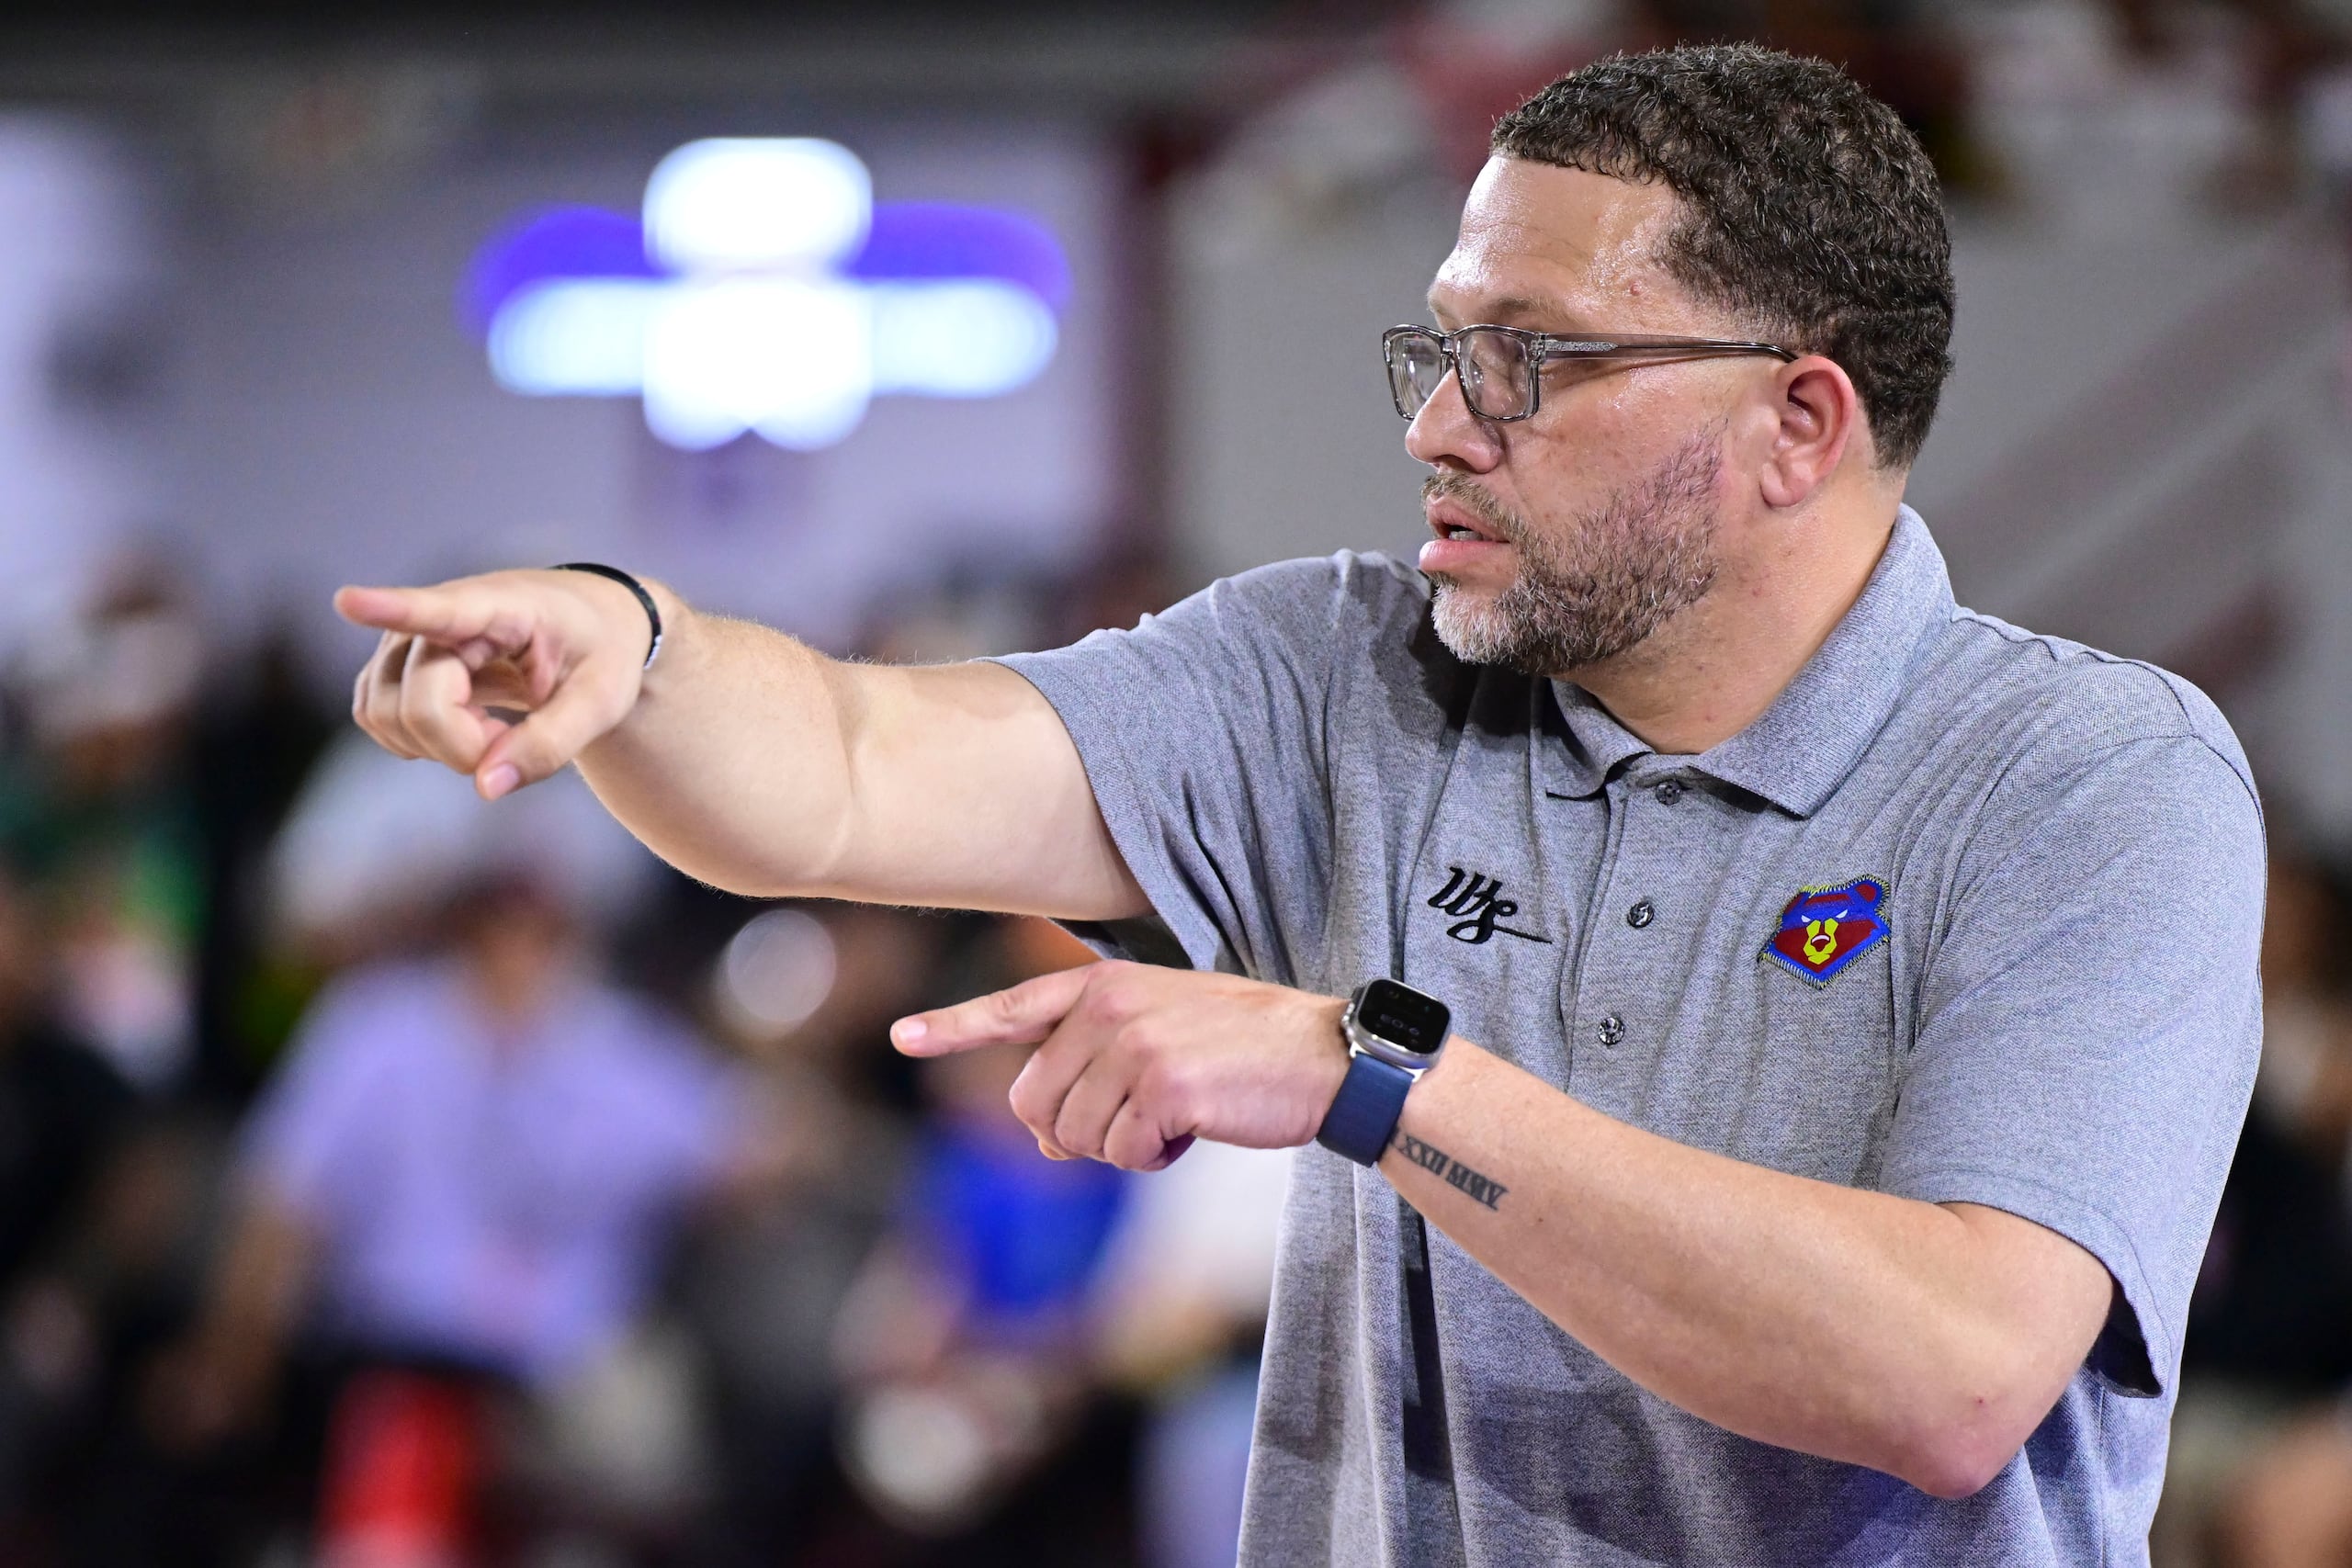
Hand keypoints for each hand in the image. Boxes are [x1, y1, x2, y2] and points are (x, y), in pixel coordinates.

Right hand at [334, 569, 657, 799]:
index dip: (389, 608)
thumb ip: (551, 744)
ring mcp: (405, 642)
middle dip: (465, 746)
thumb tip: (485, 788)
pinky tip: (467, 728)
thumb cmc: (600, 654)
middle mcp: (437, 617)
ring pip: (386, 716)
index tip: (348, 601)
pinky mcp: (390, 669)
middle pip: (419, 705)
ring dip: (441, 747)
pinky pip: (378, 722)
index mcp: (501, 606)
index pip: (439, 610)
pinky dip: (422, 744)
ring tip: (497, 728)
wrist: (590, 627)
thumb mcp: (603, 700)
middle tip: (515, 739)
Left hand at [891, 961, 1348, 1169]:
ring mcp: (1134, 1044)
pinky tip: (1196, 1128)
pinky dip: (1156, 1158)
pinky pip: (1124, 1154)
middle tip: (1140, 1123)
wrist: (1324, 1059)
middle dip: (1077, 1132)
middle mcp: (1108, 1007)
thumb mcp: (1162, 1039)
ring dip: (1123, 1148)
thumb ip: (1095, 1071)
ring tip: (1179, 1114)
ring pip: (1076, 1137)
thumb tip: (1046, 1145)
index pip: (1013, 1007)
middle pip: (1034, 1104)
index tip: (903, 1036)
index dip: (953, 1026)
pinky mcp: (1164, 1086)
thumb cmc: (1243, 1052)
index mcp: (1104, 985)